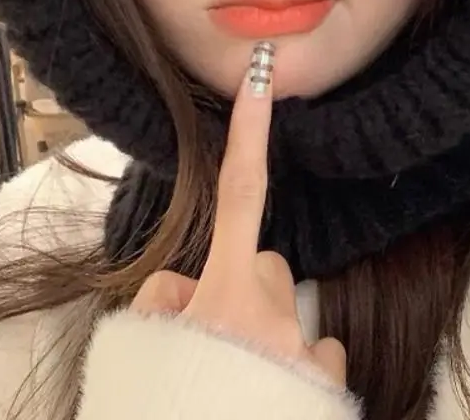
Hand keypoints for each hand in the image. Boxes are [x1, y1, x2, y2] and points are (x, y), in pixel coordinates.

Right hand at [131, 48, 346, 386]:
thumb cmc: (166, 403)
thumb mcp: (141, 354)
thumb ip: (163, 305)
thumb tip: (185, 289)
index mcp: (223, 296)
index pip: (238, 197)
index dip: (250, 135)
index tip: (263, 81)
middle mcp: (274, 314)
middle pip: (267, 267)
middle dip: (243, 290)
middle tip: (211, 339)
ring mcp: (305, 351)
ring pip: (292, 314)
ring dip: (270, 334)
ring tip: (239, 381)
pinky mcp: (328, 385)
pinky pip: (317, 354)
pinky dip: (297, 367)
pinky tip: (274, 398)